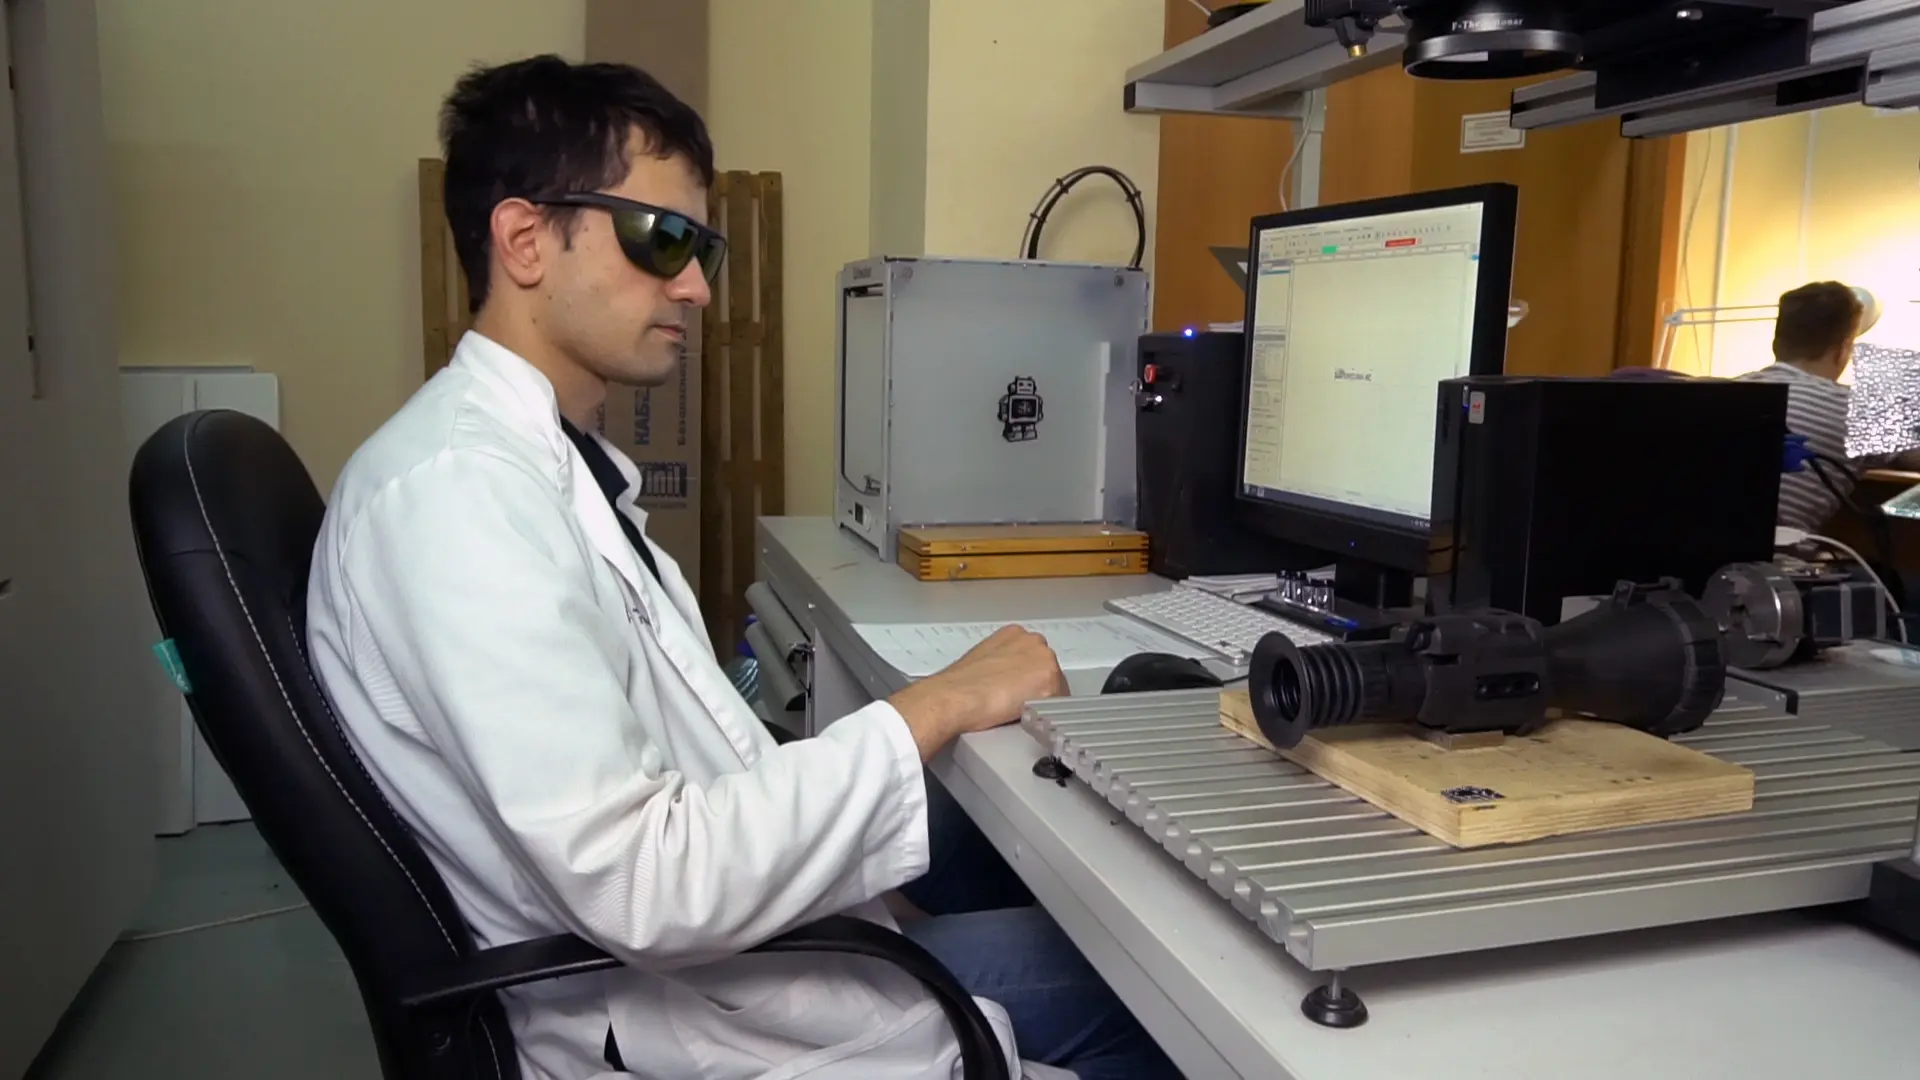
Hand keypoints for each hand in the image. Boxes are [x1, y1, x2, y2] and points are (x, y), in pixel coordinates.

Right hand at [889, 625, 1068, 760]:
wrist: (955, 696)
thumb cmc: (959, 684)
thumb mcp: (982, 660)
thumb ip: (1003, 662)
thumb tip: (1008, 678)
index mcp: (1015, 634)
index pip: (1035, 658)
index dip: (1028, 678)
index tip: (1020, 689)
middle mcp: (1034, 641)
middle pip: (1049, 670)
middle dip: (1038, 688)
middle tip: (1017, 702)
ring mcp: (1044, 661)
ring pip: (1057, 687)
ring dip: (1044, 700)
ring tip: (1017, 710)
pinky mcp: (1049, 684)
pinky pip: (1058, 704)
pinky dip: (1046, 713)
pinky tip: (1024, 716)